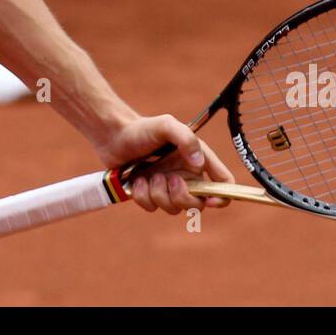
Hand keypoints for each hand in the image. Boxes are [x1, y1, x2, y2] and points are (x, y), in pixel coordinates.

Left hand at [92, 114, 235, 213]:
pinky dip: (143, 197)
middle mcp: (186, 175)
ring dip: (159, 194)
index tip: (211, 201)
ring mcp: (167, 187)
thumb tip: (199, 164)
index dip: (223, 196)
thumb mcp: (166, 125)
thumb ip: (185, 139)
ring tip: (147, 175)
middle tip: (169, 180)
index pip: (222, 183)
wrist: (113, 136)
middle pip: (198, 204)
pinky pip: (153, 208)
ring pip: (174, 209)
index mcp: (197, 160)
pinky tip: (136, 180)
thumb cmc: (142, 128)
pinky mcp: (150, 194)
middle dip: (183, 197)